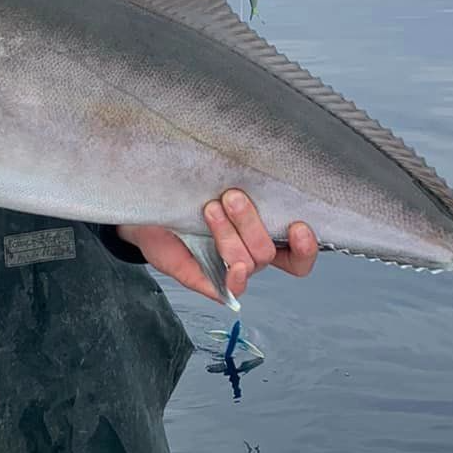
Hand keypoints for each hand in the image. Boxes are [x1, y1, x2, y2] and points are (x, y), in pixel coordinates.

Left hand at [116, 189, 317, 304]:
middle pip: (268, 251)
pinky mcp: (207, 280)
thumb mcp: (213, 181)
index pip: (298, 251)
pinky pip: (231, 290)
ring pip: (249, 262)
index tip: (298, 225)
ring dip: (231, 236)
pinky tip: (233, 266)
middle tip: (232, 197)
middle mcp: (249, 253)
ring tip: (210, 209)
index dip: (305, 245)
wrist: (147, 209)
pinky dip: (236, 279)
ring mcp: (229, 269)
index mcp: (261, 232)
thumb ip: (236, 177)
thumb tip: (261, 162)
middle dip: (252, 223)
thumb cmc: (185, 194)